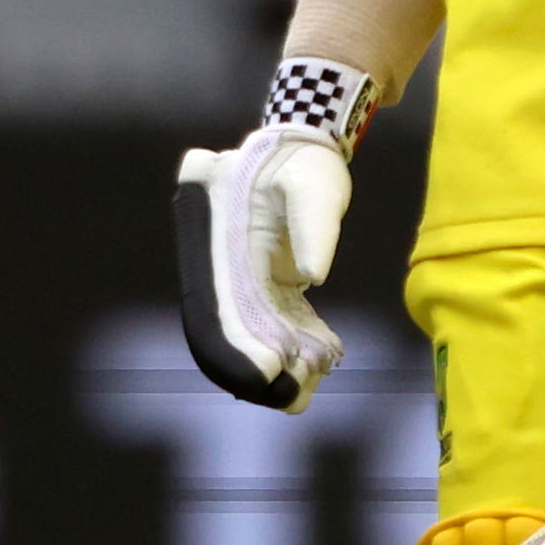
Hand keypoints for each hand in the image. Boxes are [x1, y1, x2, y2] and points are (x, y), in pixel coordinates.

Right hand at [172, 56, 371, 410]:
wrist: (304, 149)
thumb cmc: (304, 162)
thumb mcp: (313, 185)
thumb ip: (313, 224)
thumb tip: (314, 273)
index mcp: (221, 244)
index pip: (218, 308)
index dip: (237, 346)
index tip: (270, 371)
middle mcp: (224, 270)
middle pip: (232, 334)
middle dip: (260, 369)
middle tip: (296, 395)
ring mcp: (244, 281)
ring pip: (255, 337)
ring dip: (282, 364)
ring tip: (317, 377)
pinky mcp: (267, 286)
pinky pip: (279, 326)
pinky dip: (299, 345)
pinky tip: (326, 356)